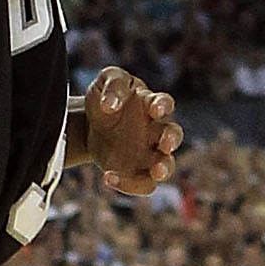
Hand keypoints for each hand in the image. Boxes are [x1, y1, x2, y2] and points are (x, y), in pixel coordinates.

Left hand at [80, 67, 181, 196]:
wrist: (90, 124)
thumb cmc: (106, 97)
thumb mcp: (106, 81)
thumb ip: (112, 85)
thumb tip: (110, 104)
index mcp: (150, 104)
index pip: (164, 103)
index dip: (163, 106)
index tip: (155, 109)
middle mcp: (155, 129)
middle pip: (174, 135)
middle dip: (172, 140)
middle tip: (165, 144)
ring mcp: (149, 152)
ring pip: (166, 164)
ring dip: (164, 169)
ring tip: (156, 172)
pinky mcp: (137, 171)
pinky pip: (143, 183)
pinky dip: (130, 185)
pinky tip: (109, 177)